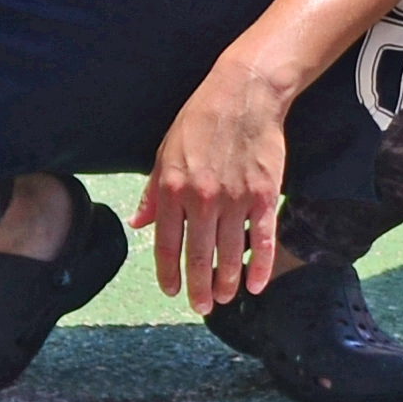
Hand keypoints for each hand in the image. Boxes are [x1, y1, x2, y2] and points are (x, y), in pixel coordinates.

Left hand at [138, 63, 291, 312]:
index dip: (169, 273)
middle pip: (199, 255)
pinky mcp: (263, 195)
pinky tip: (256, 285)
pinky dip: (259, 266)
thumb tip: (138, 223)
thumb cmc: (201, 120)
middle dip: (199, 287)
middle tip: (202, 306)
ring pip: (230, 253)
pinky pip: (263, 239)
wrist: (244, 95)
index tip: (172, 291)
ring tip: (225, 298)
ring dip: (227, 282)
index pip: (167, 243)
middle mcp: (202, 199)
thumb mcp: (165, 152)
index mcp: (173, 189)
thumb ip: (153, 192)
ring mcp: (235, 199)